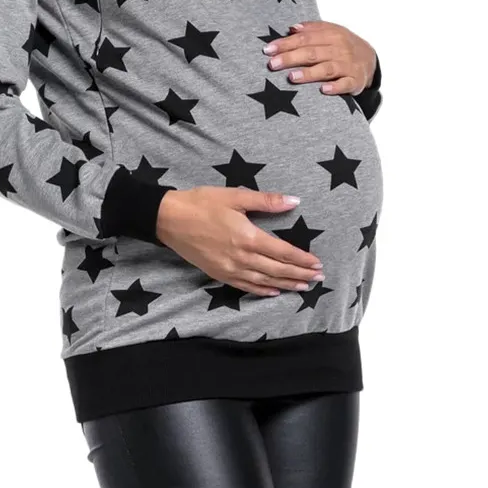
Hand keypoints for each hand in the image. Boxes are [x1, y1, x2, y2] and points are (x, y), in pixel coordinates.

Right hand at [155, 187, 324, 296]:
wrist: (169, 219)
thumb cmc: (202, 203)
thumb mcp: (235, 195)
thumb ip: (266, 201)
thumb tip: (294, 200)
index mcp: (247, 236)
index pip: (283, 252)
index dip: (302, 259)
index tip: (318, 263)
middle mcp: (241, 257)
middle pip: (277, 270)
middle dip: (300, 274)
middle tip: (318, 278)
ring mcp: (229, 269)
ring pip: (264, 281)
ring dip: (286, 285)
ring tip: (303, 287)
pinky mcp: (218, 274)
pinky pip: (245, 286)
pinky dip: (262, 291)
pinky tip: (273, 292)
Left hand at [262, 20, 376, 95]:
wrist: (370, 59)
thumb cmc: (343, 46)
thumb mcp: (331, 32)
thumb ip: (312, 29)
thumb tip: (292, 28)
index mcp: (332, 34)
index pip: (305, 38)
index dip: (286, 43)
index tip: (268, 49)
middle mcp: (340, 49)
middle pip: (312, 53)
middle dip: (291, 58)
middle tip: (272, 64)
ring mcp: (348, 65)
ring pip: (326, 69)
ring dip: (309, 73)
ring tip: (291, 77)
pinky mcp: (355, 81)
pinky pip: (345, 84)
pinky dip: (335, 87)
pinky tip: (323, 90)